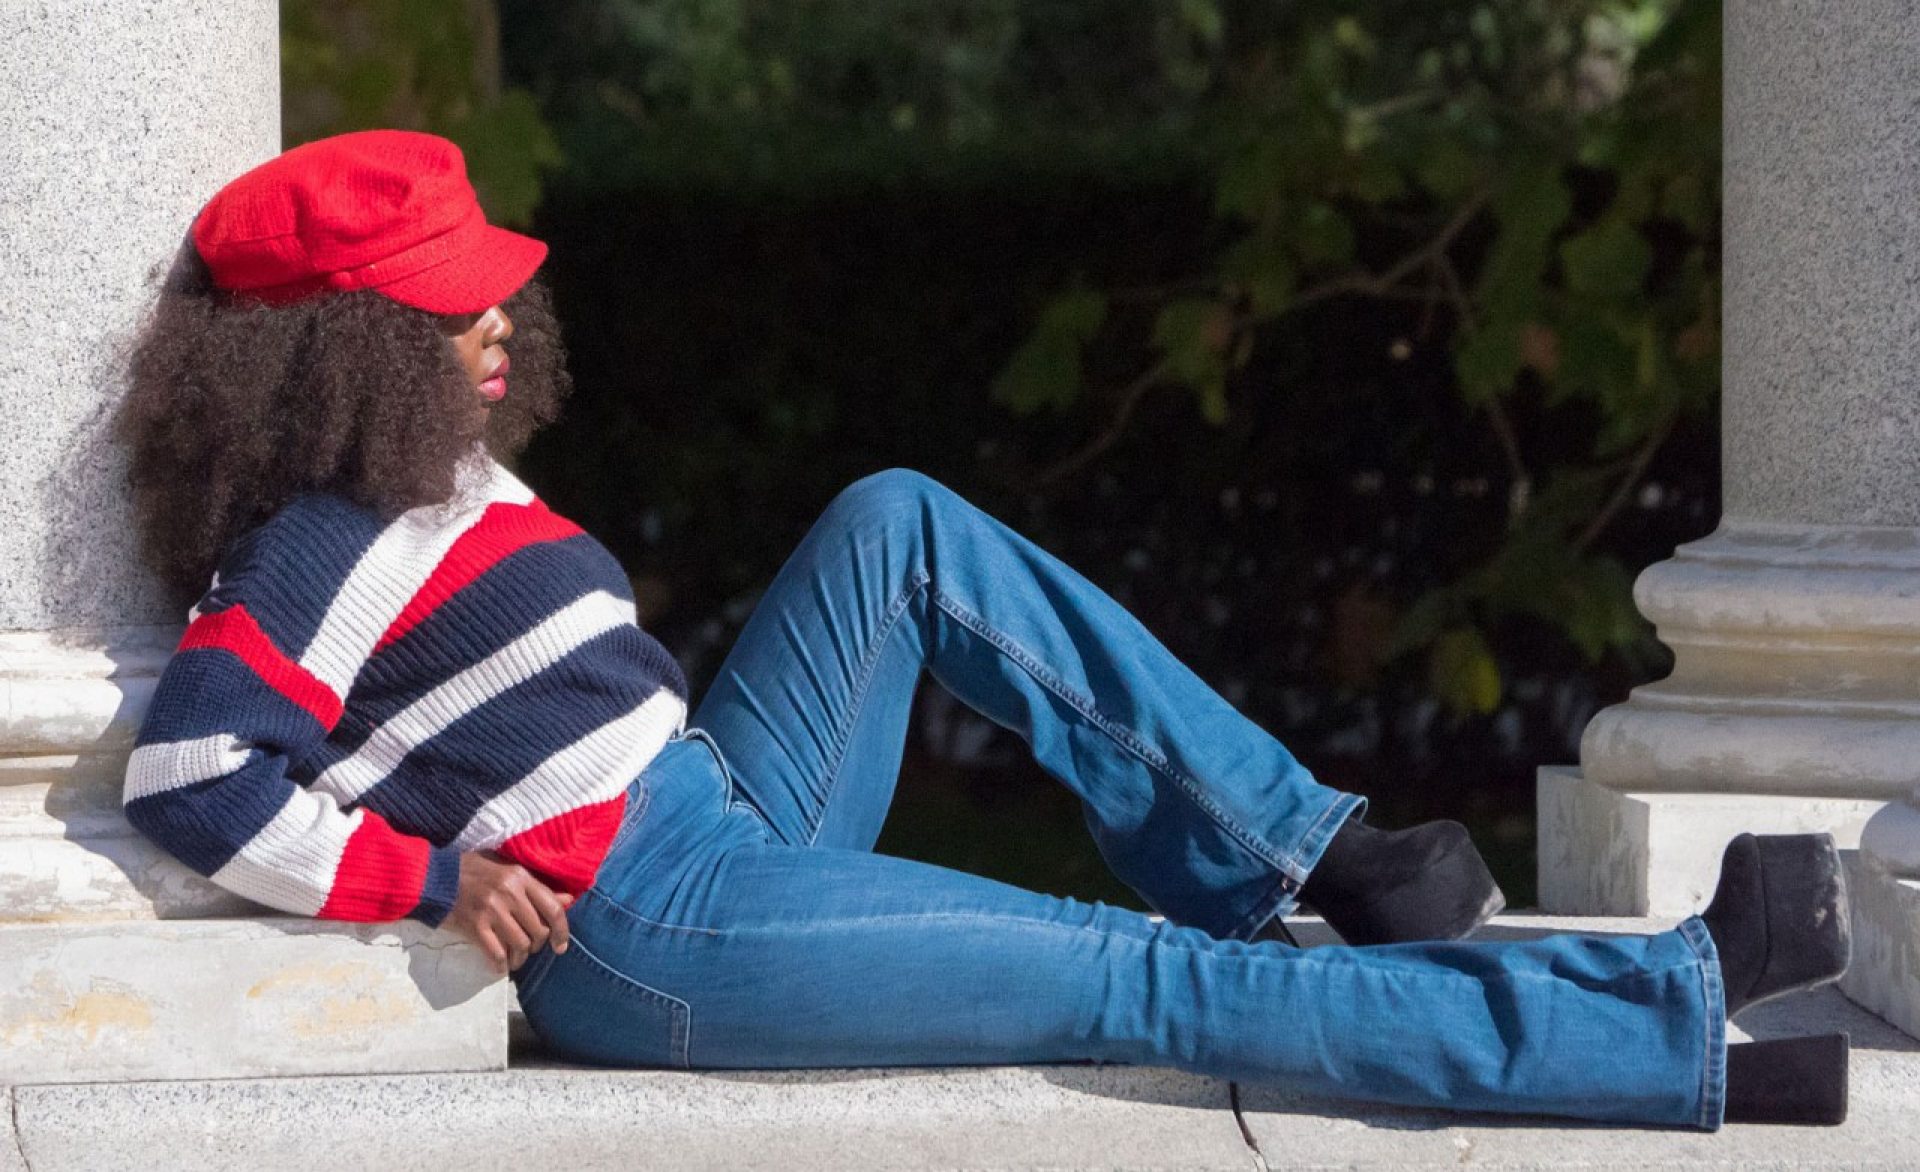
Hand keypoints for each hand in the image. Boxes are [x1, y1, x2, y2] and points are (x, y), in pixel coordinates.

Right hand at [445, 849, 572, 974]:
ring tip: (515, 958)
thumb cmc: (472, 870)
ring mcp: (492, 910)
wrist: (434, 876)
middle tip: (529, 947)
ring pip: (520, 944)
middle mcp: (510, 893)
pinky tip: (500, 966)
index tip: (561, 946)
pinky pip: (497, 953)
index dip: (562, 931)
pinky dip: (501, 964)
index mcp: (520, 876)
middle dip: (537, 945)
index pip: (553, 908)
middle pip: (538, 930)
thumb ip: (537, 886)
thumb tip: (567, 900)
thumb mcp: (507, 869)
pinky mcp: (475, 926)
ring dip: (520, 957)